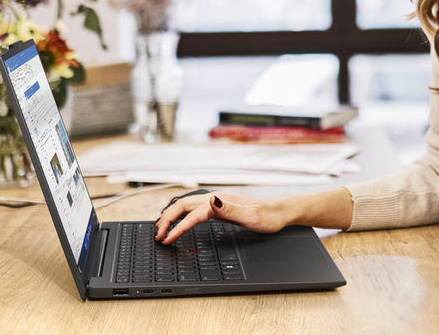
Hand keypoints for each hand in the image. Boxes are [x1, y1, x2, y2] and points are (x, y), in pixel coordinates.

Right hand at [154, 191, 290, 243]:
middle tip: (157, 235)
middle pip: (183, 205)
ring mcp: (217, 202)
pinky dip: (181, 216)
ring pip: (186, 206)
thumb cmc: (270, 215)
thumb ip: (231, 209)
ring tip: (160, 227)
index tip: (166, 239)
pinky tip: (179, 221)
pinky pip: (194, 210)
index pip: (191, 214)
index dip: (177, 227)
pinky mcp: (219, 208)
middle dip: (167, 219)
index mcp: (220, 200)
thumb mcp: (252, 216)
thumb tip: (211, 201)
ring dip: (171, 216)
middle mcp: (216, 198)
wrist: (282, 211)